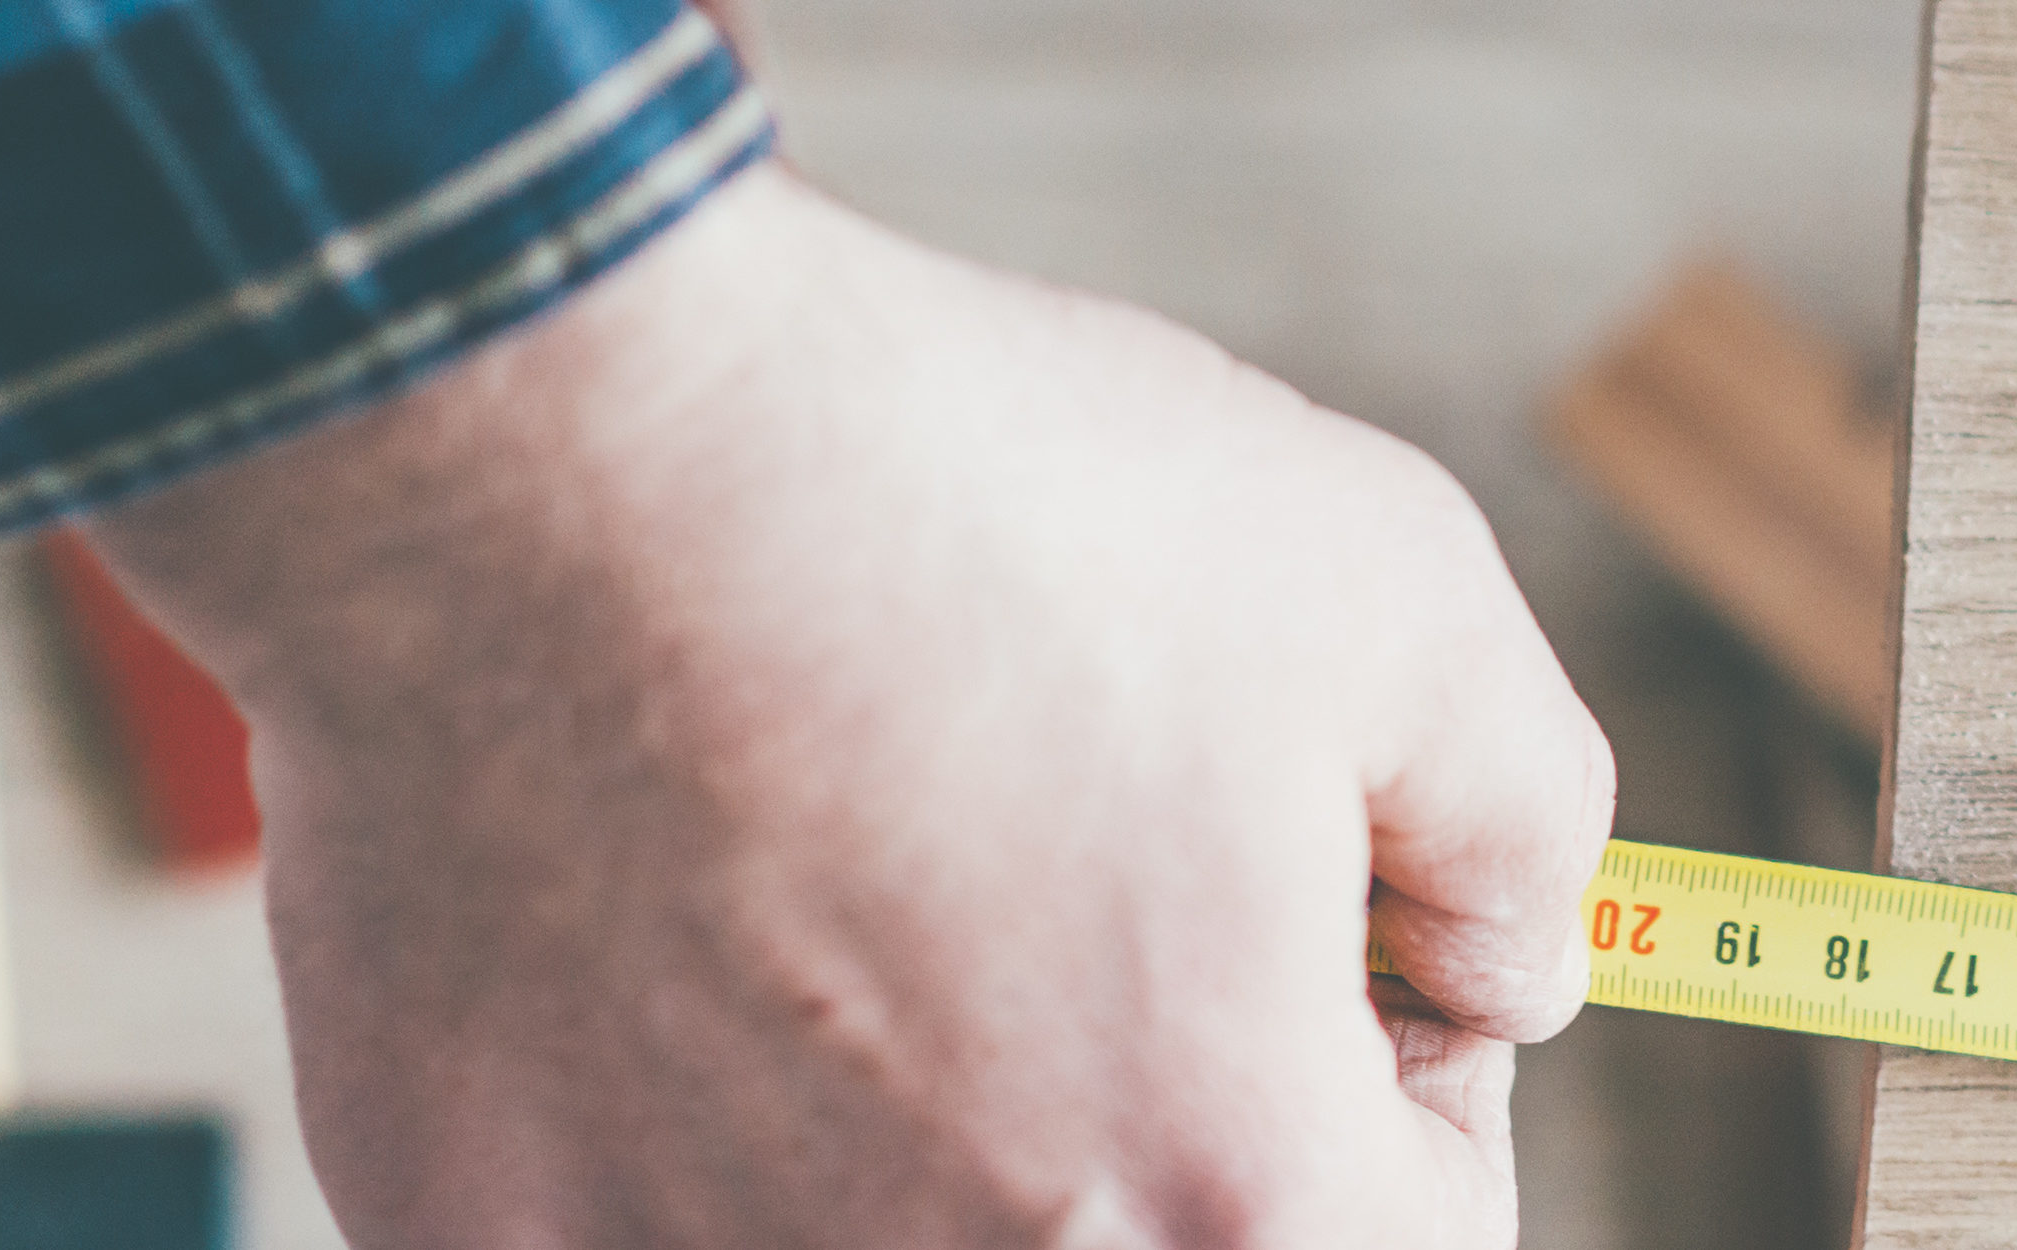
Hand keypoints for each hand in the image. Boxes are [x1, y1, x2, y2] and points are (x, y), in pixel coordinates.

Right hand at [84, 166, 1611, 1245]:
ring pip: (904, 1224)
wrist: (552, 439)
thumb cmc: (969, 506)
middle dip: (1170, 1092)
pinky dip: (696, 1090)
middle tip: (1085, 881)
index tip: (1330, 936)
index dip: (1405, 1075)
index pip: (1420, 1245)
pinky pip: (664, 1194)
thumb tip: (1517, 967)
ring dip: (934, 1101)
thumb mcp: (1399, 597)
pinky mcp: (491, 1221)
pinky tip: (680, 900)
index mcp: (1227, 1199)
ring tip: (875, 859)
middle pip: (1162, 1241)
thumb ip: (1525, 838)